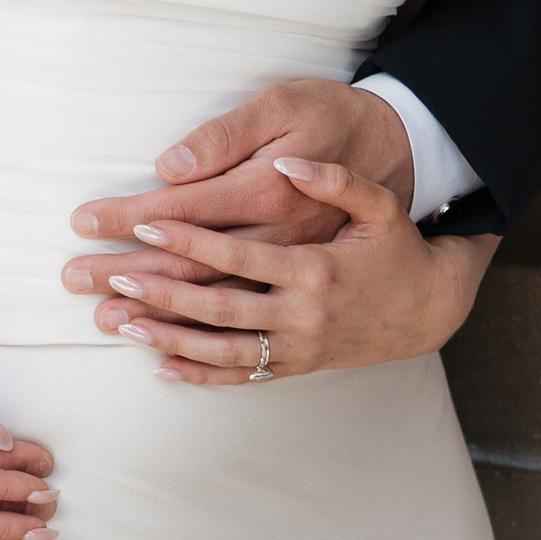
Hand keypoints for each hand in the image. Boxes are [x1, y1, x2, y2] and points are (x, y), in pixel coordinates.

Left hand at [82, 156, 496, 386]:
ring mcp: (297, 348)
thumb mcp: (380, 204)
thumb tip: (287, 163)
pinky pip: (240, 376)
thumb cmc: (398, 246)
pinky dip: (198, 374)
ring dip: (166, 336)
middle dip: (160, 292)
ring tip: (118, 321)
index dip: (188, 238)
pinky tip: (159, 366)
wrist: (429, 309)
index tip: (142, 222)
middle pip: (218, 306)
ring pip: (221, 348)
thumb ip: (336, 181)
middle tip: (111, 277)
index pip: (238, 252)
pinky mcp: (295, 366)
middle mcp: (302, 315)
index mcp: (316, 269)